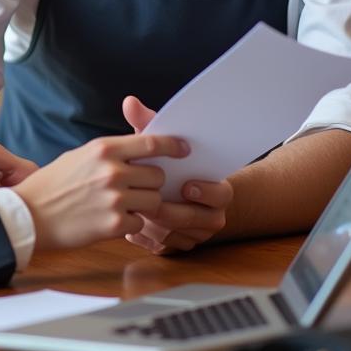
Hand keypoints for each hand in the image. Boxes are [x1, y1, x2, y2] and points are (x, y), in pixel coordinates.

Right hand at [13, 133, 188, 251]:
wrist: (30, 214)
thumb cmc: (54, 183)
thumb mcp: (81, 156)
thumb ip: (111, 153)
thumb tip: (142, 149)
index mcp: (104, 149)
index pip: (152, 142)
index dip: (173, 145)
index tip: (184, 149)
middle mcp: (112, 170)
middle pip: (158, 175)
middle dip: (152, 182)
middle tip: (136, 188)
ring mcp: (115, 198)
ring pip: (154, 200)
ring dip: (145, 204)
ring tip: (123, 205)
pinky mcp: (114, 224)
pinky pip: (140, 223)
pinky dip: (132, 224)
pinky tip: (112, 220)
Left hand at [122, 95, 232, 252]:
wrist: (179, 193)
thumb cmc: (168, 163)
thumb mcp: (161, 144)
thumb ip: (148, 125)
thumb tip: (129, 102)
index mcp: (217, 190)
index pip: (221, 194)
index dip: (205, 192)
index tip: (186, 186)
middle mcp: (211, 215)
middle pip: (197, 220)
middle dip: (173, 212)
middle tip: (153, 204)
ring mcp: (195, 234)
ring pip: (178, 237)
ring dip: (158, 227)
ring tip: (139, 213)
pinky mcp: (177, 248)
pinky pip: (164, 249)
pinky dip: (148, 240)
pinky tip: (132, 227)